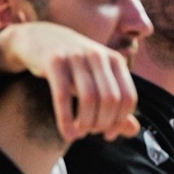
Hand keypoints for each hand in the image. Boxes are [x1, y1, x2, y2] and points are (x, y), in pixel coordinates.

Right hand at [0, 22, 139, 142]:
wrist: (40, 38)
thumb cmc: (75, 67)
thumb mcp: (98, 82)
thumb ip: (117, 106)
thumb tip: (134, 131)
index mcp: (115, 60)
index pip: (128, 97)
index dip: (120, 121)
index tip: (108, 135)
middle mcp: (98, 55)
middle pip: (110, 99)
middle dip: (102, 123)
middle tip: (91, 132)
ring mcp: (76, 56)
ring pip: (89, 98)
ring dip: (86, 123)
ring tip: (79, 134)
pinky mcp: (53, 60)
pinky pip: (63, 95)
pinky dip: (66, 120)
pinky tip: (68, 134)